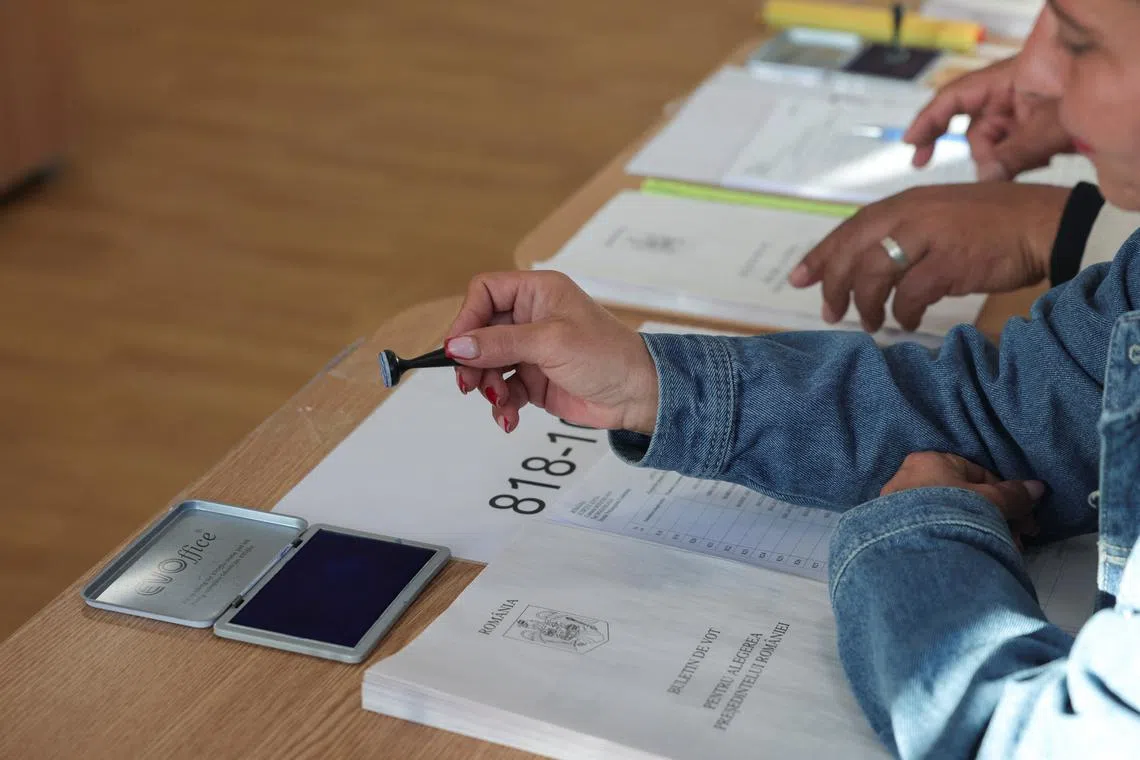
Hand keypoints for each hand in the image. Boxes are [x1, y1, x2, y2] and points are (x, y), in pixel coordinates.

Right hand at [444, 271, 658, 434]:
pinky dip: (502, 405)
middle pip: (480, 332)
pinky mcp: (534, 379)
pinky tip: (509, 418)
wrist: (637, 396)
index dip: (467, 318)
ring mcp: (531, 350)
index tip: (458, 348)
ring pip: (488, 364)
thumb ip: (501, 343)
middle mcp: (531, 317)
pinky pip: (503, 390)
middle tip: (468, 384)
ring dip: (487, 386)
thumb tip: (458, 346)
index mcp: (537, 292)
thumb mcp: (550, 343)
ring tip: (500, 402)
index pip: (485, 292)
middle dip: (473, 360)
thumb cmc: (608, 355)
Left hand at [787, 182, 1069, 331]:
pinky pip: (910, 294)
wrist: (1042, 222)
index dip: (821, 255)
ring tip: (869, 323)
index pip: (849, 228)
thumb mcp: (937, 217)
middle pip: (852, 252)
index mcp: (904, 202)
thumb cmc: (990, 224)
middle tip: (830, 312)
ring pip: (874, 274)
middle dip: (834, 285)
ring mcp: (930, 235)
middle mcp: (910, 213)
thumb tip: (865, 268)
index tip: (799, 279)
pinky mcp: (950, 260)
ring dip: (866, 304)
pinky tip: (905, 323)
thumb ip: (901, 234)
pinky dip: (902, 313)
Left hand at [881, 452, 1043, 549]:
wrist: (912, 548)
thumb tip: (1037, 487)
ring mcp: (898, 506)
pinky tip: (975, 556)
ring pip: (950, 516)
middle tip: (1018, 541)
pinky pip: (934, 531)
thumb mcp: (990, 501)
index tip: (1025, 521)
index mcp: (930, 460)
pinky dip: (956, 540)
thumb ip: (1013, 494)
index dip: (1007, 498)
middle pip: (965, 497)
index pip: (978, 475)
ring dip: (981, 532)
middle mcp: (909, 477)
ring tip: (1002, 554)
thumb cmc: (954, 512)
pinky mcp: (894, 531)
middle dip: (996, 519)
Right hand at [905, 56, 1073, 180]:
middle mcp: (1008, 95)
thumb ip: (1013, 154)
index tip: (911, 145)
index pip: (952, 100)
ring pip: (994, 144)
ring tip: (1031, 162)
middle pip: (974, 129)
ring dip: (1004, 159)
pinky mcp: (1032, 127)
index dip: (927, 121)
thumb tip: (984, 180)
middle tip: (989, 174)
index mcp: (1004, 81)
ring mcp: (1020, 111)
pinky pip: (1012, 149)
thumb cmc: (1089, 90)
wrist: (1121, 96)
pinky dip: (1019, 160)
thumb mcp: (1047, 126)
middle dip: (981, 153)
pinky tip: (1037, 161)